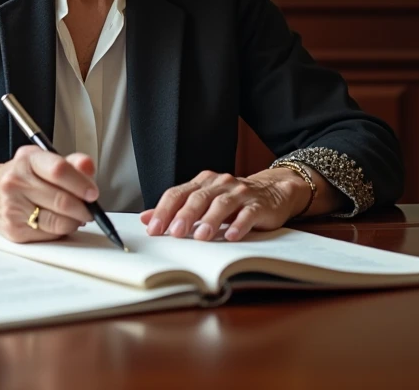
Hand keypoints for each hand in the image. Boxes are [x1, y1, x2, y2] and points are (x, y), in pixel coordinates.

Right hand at [0, 145, 98, 242]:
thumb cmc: (21, 176)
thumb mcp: (43, 161)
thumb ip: (70, 163)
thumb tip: (88, 166)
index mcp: (27, 160)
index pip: (59, 170)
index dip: (81, 184)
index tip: (93, 193)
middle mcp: (16, 182)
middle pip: (61, 200)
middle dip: (83, 208)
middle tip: (90, 209)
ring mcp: (13, 208)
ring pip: (57, 222)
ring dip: (74, 221)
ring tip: (76, 216)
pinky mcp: (14, 230)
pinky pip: (49, 235)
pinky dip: (61, 231)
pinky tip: (59, 222)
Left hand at [139, 170, 311, 241]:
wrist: (272, 191)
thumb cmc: (233, 200)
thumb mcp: (203, 201)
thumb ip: (176, 209)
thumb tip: (146, 218)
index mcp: (203, 182)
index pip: (178, 193)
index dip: (164, 210)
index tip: (153, 229)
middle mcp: (220, 184)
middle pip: (198, 197)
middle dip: (185, 215)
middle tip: (175, 233)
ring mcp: (240, 193)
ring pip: (222, 204)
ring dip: (209, 220)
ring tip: (200, 236)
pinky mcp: (259, 205)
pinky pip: (248, 214)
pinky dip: (239, 225)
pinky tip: (231, 236)